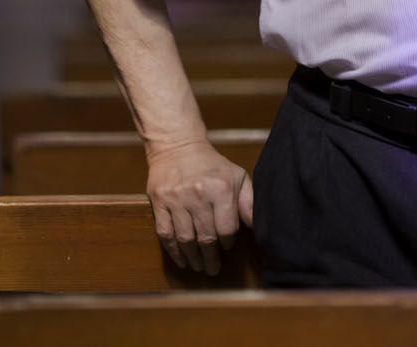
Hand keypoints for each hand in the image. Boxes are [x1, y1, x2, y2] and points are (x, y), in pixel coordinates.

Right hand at [145, 139, 254, 274]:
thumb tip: (257, 227)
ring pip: (185, 239)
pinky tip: (181, 260)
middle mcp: (198, 194)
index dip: (228, 242)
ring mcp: (176, 199)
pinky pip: (165, 233)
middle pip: (206, 237)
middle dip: (211, 258)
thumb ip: (249, 202)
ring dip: (193, 258)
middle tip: (213, 270)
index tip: (228, 248)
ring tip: (199, 267)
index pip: (227, 228)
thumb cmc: (212, 165)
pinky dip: (173, 251)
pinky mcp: (159, 202)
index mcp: (221, 188)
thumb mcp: (237, 176)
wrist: (178, 146)